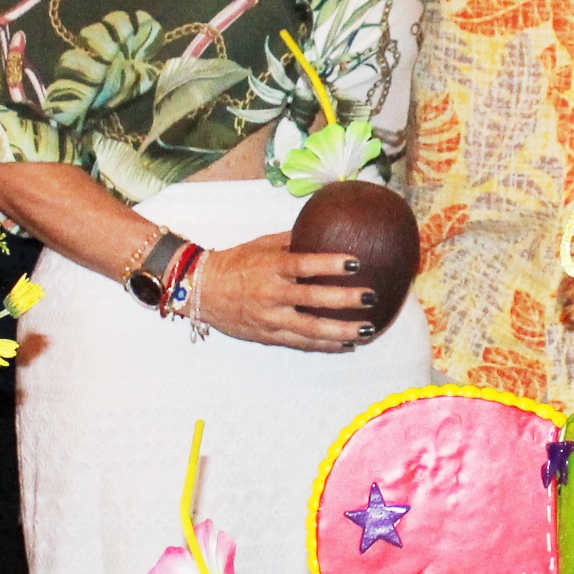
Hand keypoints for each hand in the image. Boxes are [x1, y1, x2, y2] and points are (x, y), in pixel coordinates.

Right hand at [193, 234, 376, 352]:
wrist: (203, 290)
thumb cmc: (236, 262)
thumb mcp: (263, 244)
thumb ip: (294, 239)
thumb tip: (326, 228)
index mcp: (271, 267)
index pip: (304, 264)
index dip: (330, 264)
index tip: (356, 262)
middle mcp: (272, 293)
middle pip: (312, 299)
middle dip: (344, 300)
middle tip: (371, 297)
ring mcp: (270, 318)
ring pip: (310, 329)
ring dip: (341, 331)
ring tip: (367, 329)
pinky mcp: (269, 336)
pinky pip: (301, 344)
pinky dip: (326, 345)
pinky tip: (347, 344)